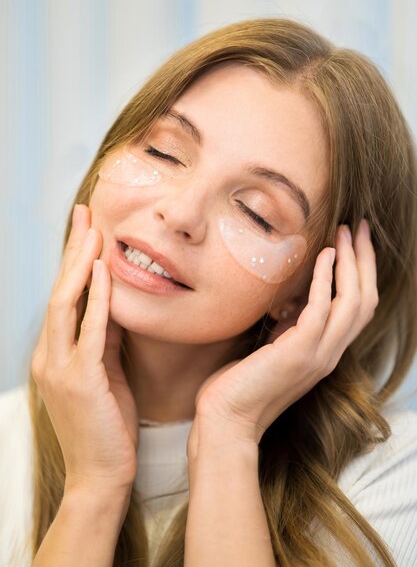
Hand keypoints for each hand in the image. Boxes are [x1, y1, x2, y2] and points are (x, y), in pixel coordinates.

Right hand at [31, 204, 138, 493]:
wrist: (100, 476)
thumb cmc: (105, 425)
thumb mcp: (104, 373)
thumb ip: (104, 338)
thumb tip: (114, 302)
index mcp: (55, 354)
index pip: (63, 296)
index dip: (73, 260)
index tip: (86, 229)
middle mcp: (49, 355)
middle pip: (60, 289)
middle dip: (73, 249)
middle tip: (85, 212)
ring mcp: (59, 367)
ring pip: (65, 302)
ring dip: (80, 263)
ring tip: (92, 229)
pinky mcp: (79, 379)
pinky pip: (88, 330)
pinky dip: (95, 297)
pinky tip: (102, 270)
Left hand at [192, 221, 377, 445]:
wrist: (227, 421)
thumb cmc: (242, 384)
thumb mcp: (274, 347)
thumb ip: (290, 325)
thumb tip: (293, 297)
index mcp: (326, 351)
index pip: (358, 308)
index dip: (361, 273)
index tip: (354, 241)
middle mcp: (331, 352)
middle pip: (365, 300)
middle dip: (365, 260)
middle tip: (361, 227)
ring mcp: (319, 354)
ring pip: (353, 301)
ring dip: (352, 262)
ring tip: (346, 231)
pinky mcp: (300, 352)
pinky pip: (322, 307)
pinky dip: (325, 278)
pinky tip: (323, 255)